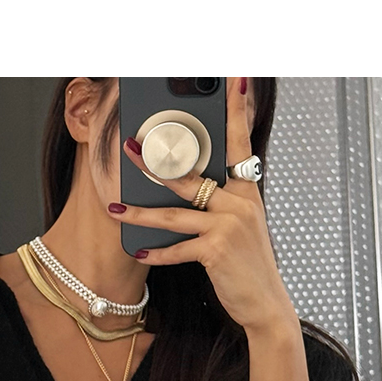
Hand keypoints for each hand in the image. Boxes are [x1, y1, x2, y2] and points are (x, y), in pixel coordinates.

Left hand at [107, 77, 295, 334]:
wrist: (265, 303)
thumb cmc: (246, 263)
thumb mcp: (240, 224)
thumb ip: (219, 200)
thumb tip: (181, 183)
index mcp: (246, 189)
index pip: (239, 139)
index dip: (235, 108)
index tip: (234, 77)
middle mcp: (240, 201)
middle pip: (190, 173)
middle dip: (155, 161)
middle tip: (129, 145)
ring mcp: (229, 225)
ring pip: (174, 212)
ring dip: (141, 211)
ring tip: (116, 206)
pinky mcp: (217, 250)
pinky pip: (177, 247)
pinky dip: (156, 252)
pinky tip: (137, 249)